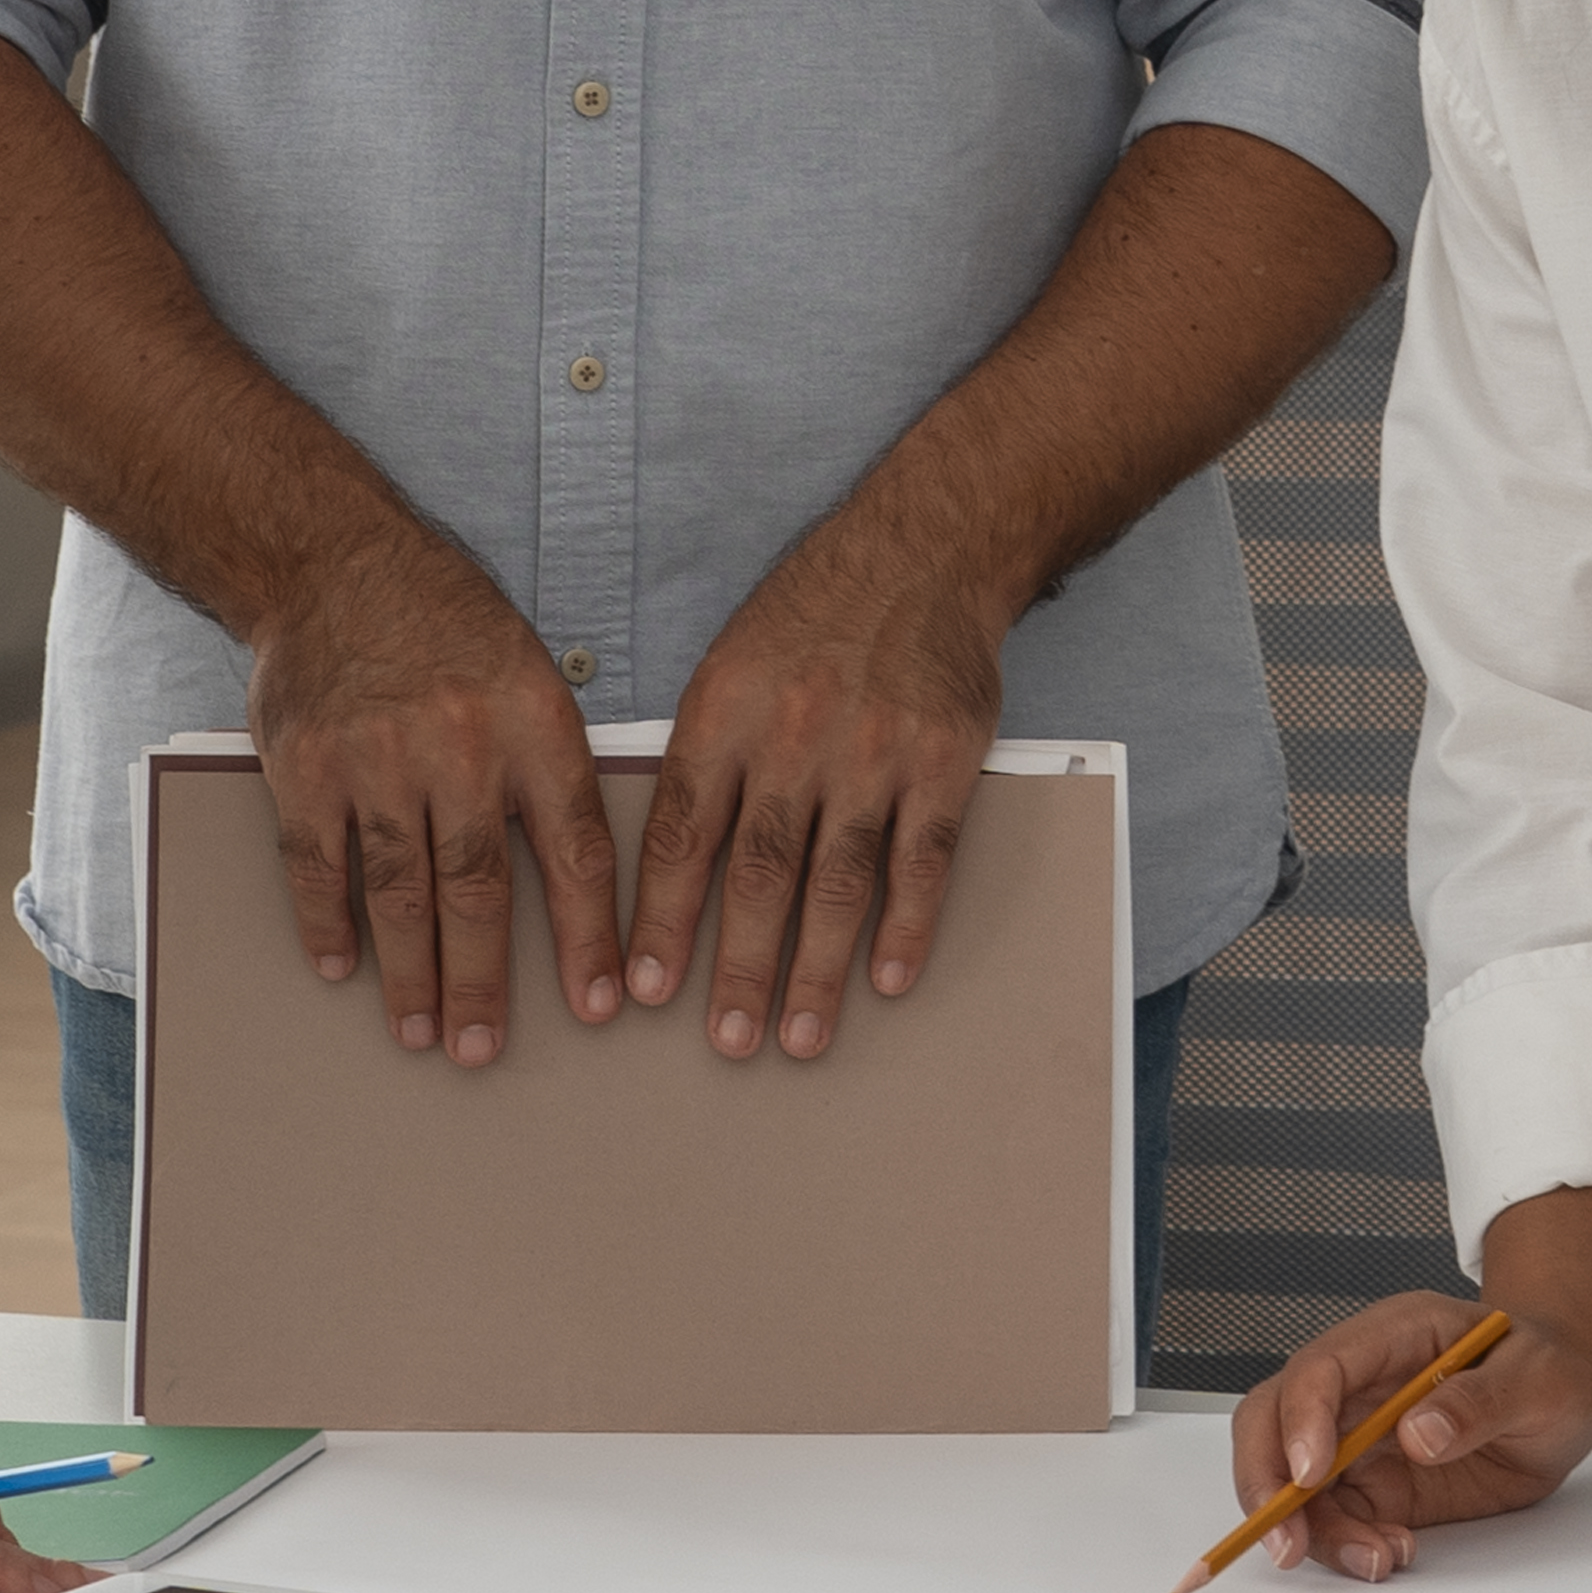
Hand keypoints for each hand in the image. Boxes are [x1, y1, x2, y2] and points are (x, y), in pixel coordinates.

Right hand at [245, 523, 617, 1061]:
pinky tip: (341, 967)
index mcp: (532, 722)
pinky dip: (327, 923)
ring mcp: (375, 757)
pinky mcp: (304, 764)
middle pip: (478, 888)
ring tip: (422, 1030)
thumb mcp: (529, 674)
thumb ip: (551, 768)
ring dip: (411, 972)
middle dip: (485, 980)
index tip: (600, 1005)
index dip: (587, 937)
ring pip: (398, 891)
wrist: (333, 561)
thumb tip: (587, 886)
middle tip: (484, 1049)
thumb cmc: (445, 627)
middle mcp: (458, 743)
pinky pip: (317, 864)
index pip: (573, 850)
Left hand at [624, 509, 1010, 1059]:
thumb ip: (703, 759)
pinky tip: (890, 977)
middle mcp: (797, 734)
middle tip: (727, 1040)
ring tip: (801, 1035)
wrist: (922, 553)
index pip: (685, 834)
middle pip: (760, 873)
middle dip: (740, 967)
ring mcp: (875, 751)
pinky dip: (907, 925)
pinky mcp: (944, 760)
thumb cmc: (814, 615)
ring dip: (817, 968)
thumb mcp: (730, 666)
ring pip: (839, 881)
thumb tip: (663, 868)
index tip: (647, 988)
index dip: (664, 920)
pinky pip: (923, 859)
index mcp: (727, 712)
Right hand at [1219, 1283, 1591, 1581]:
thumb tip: (1419, 1432)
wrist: (1565, 1396)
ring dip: (1312, 1529)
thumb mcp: (1538, 1376)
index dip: (1302, 1419)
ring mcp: (1360, 1435)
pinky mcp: (1373, 1482)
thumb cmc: (1550, 1366)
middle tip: (1288, 1541)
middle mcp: (1361, 1383)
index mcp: (1394, 1335)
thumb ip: (1480, 1401)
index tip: (1310, 1474)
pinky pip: (1333, 1516)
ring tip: (1374, 1559)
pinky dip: (1343, 1545)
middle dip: (1264, 1481)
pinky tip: (1388, 1553)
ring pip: (1292, 1480)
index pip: (1321, 1368)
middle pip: (1272, 1420)